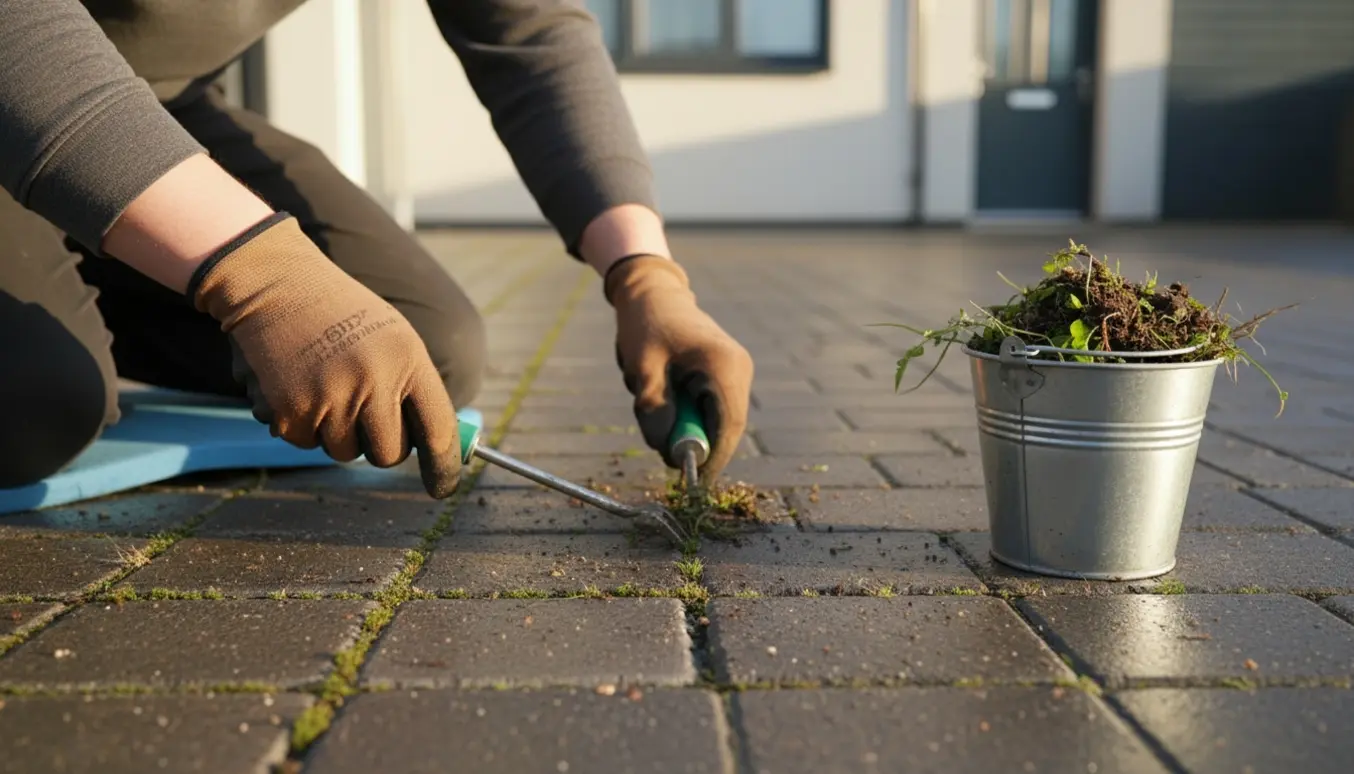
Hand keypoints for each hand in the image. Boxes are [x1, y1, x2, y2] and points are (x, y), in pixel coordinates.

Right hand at [188, 213, 461, 497]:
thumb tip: (435, 445)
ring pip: (346, 452)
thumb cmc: (341, 314)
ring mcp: (331, 399)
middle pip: (390, 454)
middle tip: (364, 413)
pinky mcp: (291, 413)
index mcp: (407, 359)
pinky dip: (304, 424)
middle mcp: (373, 381)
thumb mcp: (393, 337)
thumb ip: (414, 387)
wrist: (274, 284)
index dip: (444, 466)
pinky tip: (298, 384)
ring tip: (327, 384)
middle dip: (381, 446)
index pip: (438, 428)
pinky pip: (307, 443)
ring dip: (339, 432)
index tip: (443, 488)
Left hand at [606, 255, 753, 480]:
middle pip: (728, 428)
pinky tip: (669, 397)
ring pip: (721, 420)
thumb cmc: (645, 328)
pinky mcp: (730, 374)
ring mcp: (738, 371)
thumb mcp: (642, 372)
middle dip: (698, 445)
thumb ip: (654, 412)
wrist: (653, 294)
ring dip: (692, 427)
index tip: (691, 484)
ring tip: (660, 403)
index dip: (712, 459)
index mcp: (723, 365)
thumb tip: (670, 453)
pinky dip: (694, 416)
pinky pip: (715, 408)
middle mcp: (739, 369)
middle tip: (663, 447)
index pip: (728, 426)